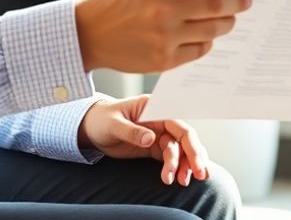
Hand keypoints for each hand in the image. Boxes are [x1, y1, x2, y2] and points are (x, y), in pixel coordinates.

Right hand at [75, 0, 253, 72]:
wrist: (90, 34)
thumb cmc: (120, 2)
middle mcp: (162, 9)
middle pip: (214, 5)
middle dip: (236, 2)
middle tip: (247, 1)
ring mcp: (164, 37)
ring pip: (211, 30)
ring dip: (226, 23)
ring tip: (230, 19)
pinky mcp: (163, 60)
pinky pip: (199, 51)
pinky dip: (207, 42)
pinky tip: (207, 36)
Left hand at [78, 95, 209, 185]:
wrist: (92, 128)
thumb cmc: (101, 120)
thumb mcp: (113, 124)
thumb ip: (131, 131)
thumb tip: (151, 139)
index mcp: (155, 108)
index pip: (179, 125)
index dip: (190, 143)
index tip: (195, 162)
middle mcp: (161, 120)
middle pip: (185, 138)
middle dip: (193, 157)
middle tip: (197, 176)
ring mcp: (160, 134)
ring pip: (181, 150)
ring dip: (186, 165)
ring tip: (183, 182)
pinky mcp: (155, 147)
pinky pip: (172, 157)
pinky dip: (178, 167)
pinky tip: (181, 178)